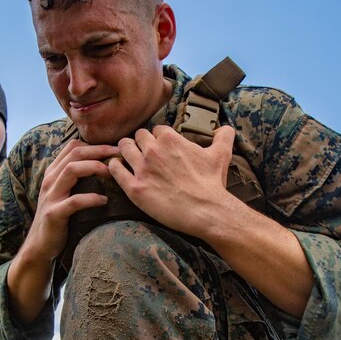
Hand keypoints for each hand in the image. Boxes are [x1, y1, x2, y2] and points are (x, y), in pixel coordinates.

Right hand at [24, 138, 118, 263]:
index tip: (116, 150)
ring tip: (113, 174)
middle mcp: (50, 180)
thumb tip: (103, 165)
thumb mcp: (63, 193)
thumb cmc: (58, 217)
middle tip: (120, 155)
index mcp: (53, 172)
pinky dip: (92, 199)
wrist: (40, 244)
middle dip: (100, 151)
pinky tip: (104, 201)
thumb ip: (76, 178)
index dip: (97, 145)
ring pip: (72, 170)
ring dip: (95, 168)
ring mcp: (51, 196)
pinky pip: (75, 201)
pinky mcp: (54, 214)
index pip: (73, 146)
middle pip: (75, 153)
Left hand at [108, 124, 236, 239]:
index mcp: (170, 138)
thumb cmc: (212, 184)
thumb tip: (225, 129)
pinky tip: (118, 169)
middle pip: (138, 136)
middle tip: (144, 154)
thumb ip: (223, 137)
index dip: (157, 138)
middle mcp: (153, 150)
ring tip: (129, 159)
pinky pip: (115, 170)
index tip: (160, 147)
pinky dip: (115, 167)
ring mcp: (142, 169)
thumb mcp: (221, 155)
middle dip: (141, 143)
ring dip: (126, 151)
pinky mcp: (134, 188)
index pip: (156, 130)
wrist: (206, 211)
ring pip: (124, 148)